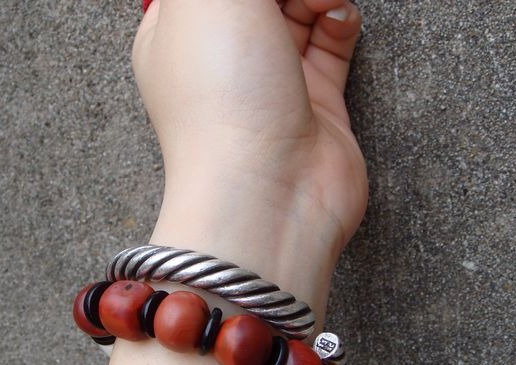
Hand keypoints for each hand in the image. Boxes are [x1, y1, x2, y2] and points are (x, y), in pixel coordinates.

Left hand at [132, 0, 365, 324]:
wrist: (270, 194)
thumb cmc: (222, 100)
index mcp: (178, 29)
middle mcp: (223, 53)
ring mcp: (271, 76)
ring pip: (300, 2)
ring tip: (318, 2)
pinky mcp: (317, 98)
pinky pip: (332, 35)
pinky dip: (338, 17)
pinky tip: (336, 20)